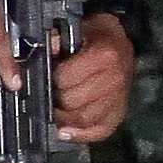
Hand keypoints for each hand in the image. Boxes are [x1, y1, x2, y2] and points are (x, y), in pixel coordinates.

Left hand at [49, 12, 133, 146]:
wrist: (119, 42)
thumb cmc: (95, 36)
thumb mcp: (77, 28)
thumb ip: (57, 39)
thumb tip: (43, 50)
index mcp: (105, 55)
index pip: (66, 78)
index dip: (50, 79)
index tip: (43, 77)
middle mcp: (115, 79)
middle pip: (73, 102)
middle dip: (54, 100)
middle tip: (45, 96)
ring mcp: (120, 98)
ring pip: (85, 120)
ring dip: (64, 120)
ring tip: (52, 113)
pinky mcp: (120, 112)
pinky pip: (100, 131)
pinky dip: (81, 134)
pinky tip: (65, 132)